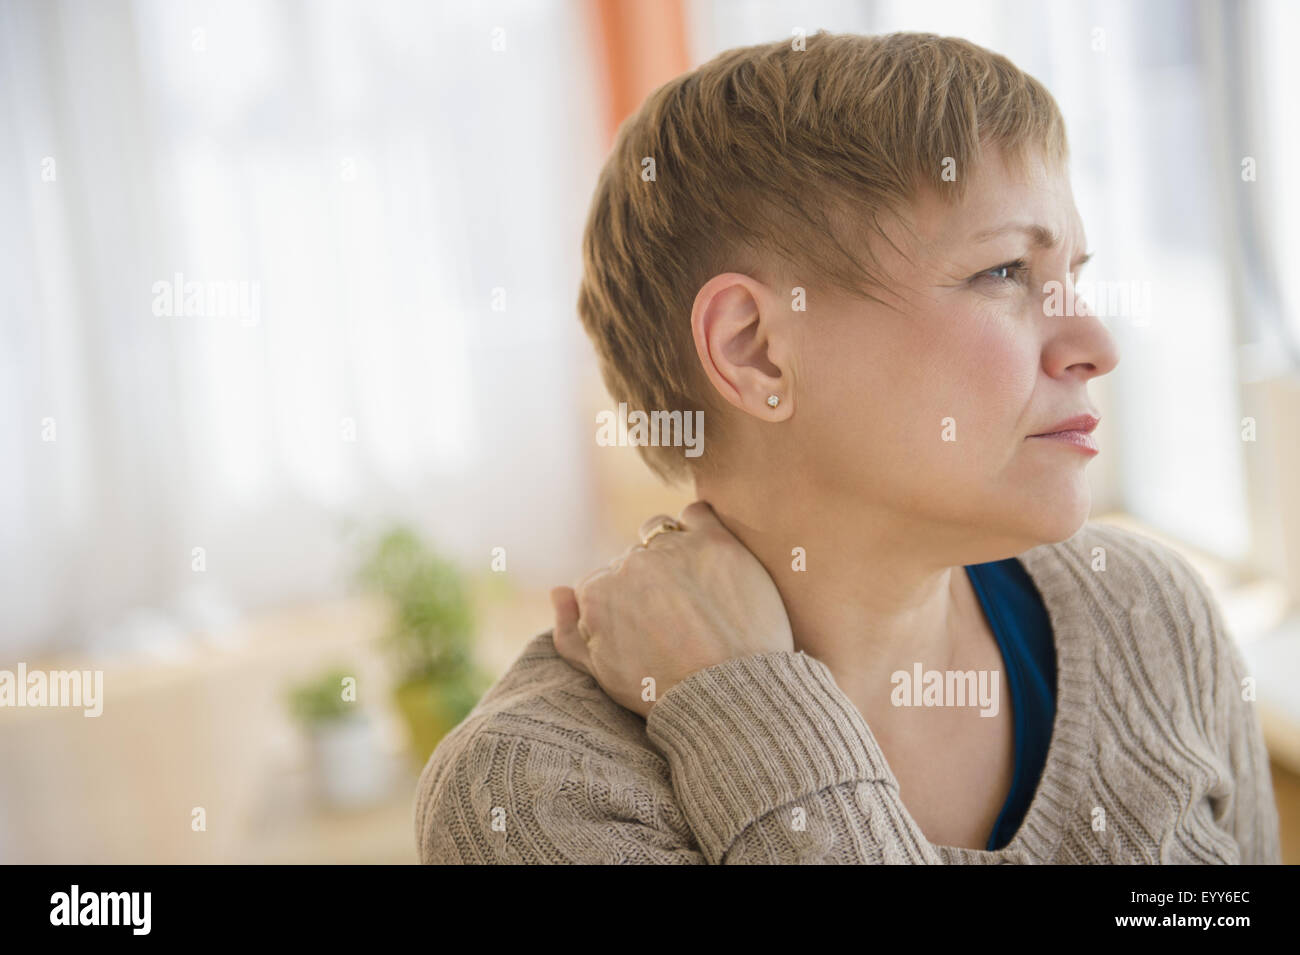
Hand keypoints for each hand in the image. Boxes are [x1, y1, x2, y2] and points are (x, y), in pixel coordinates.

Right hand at [550, 500, 793, 718]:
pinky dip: (698, 527)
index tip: (647, 626)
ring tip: (694, 588)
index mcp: (597, 592)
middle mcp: (629, 563)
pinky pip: (697, 514)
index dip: (624, 605)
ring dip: (670, 552)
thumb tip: (558, 591)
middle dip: (647, 580)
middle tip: (677, 615)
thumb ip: (568, 632)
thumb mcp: (602, 673)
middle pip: (631, 560)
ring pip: (660, 534)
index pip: (602, 582)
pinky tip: (708, 555)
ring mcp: (671, 549)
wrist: (728, 695)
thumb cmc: (663, 692)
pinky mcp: (714, 542)